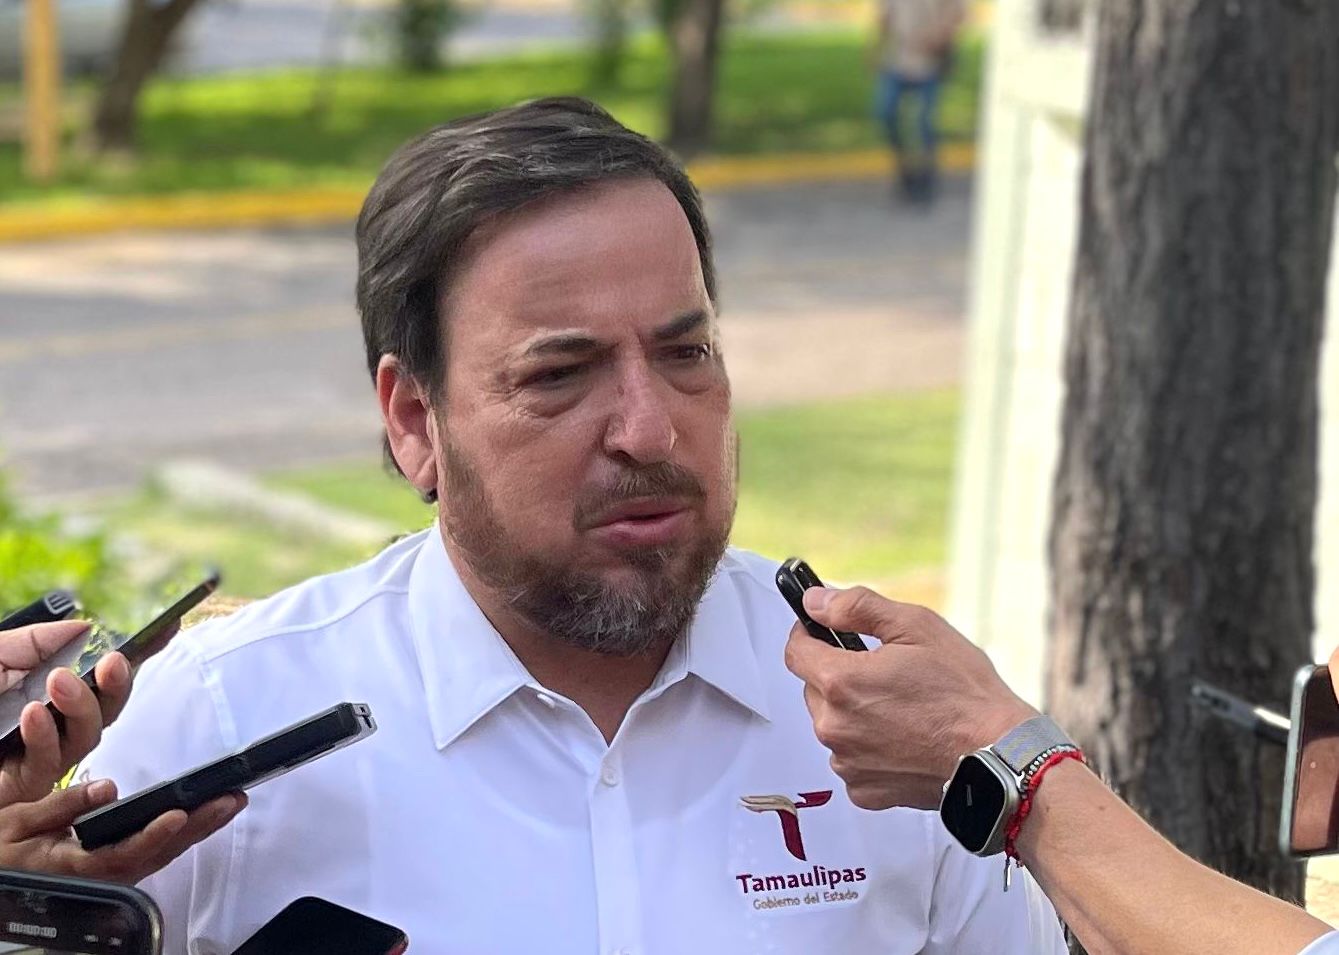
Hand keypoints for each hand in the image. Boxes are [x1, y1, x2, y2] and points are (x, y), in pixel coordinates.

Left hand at [0, 620, 144, 806]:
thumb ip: (33, 642)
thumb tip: (85, 628)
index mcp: (44, 689)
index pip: (100, 674)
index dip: (136, 654)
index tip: (167, 629)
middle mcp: (49, 723)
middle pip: (108, 708)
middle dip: (119, 684)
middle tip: (112, 661)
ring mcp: (37, 756)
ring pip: (88, 738)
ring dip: (82, 708)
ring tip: (59, 683)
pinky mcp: (22, 787)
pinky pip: (52, 765)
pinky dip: (46, 736)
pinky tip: (32, 715)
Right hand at [0, 779, 244, 883]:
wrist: (2, 876)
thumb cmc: (7, 851)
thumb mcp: (18, 824)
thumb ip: (62, 806)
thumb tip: (105, 788)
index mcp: (75, 864)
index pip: (123, 852)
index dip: (153, 835)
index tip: (178, 814)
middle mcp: (102, 873)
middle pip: (158, 852)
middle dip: (198, 826)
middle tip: (231, 799)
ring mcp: (114, 874)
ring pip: (163, 854)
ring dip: (200, 829)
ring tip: (231, 802)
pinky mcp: (119, 868)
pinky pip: (157, 853)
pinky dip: (185, 834)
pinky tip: (206, 817)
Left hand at [784, 586, 1036, 810]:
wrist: (998, 756)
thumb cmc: (965, 693)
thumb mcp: (916, 627)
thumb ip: (857, 608)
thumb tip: (816, 601)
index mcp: (840, 682)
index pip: (795, 651)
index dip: (808, 634)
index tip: (822, 631)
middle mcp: (834, 727)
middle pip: (814, 689)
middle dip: (838, 675)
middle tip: (883, 672)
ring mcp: (847, 763)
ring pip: (832, 725)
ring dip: (853, 713)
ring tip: (900, 708)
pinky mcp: (864, 791)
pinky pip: (851, 759)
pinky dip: (868, 748)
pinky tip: (903, 738)